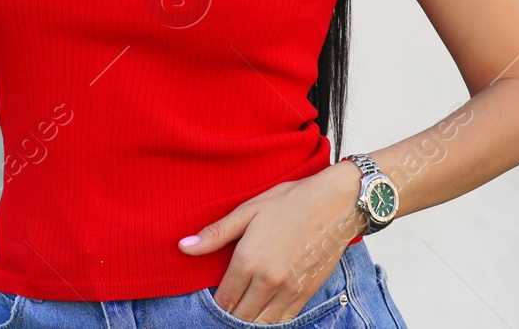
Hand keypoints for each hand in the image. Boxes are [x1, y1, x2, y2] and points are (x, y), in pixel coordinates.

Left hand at [178, 161, 365, 323]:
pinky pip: (284, 319)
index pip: (224, 298)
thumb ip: (215, 234)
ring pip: (262, 322)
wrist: (335, 204)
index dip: (217, 303)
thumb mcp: (248, 210)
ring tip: (244, 310)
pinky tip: (265, 312)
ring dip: (250, 320)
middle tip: (229, 304)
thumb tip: (183, 246)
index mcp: (248, 260)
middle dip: (231, 314)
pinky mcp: (307, 293)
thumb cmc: (290, 201)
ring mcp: (289, 290)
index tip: (216, 298)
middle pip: (241, 315)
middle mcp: (268, 280)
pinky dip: (272, 321)